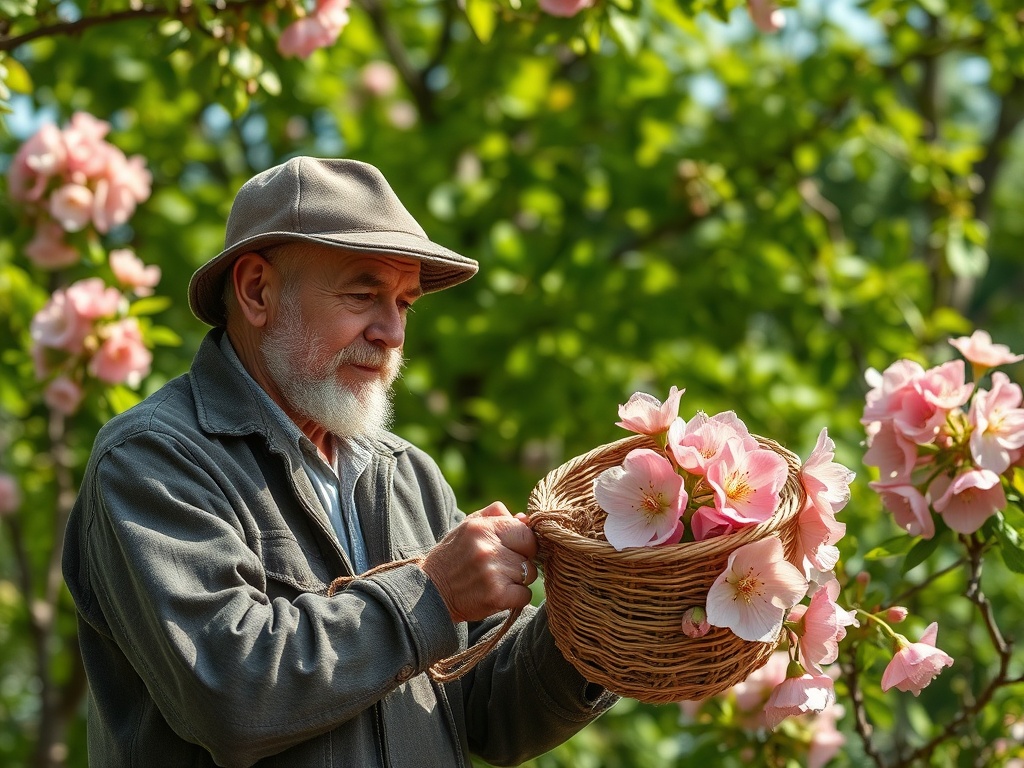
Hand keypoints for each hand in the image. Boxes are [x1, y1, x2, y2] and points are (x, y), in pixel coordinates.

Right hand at [421, 502, 537, 623]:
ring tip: (496, 580)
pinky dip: (516, 598)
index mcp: (481, 527)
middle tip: (504, 566)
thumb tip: (525, 519)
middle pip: (530, 553)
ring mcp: (492, 573)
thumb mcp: (467, 527)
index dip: (523, 542)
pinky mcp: (496, 596)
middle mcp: (487, 548)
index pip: (525, 531)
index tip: (513, 549)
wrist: (429, 593)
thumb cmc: (453, 557)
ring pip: (529, 574)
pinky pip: (525, 595)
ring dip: (518, 580)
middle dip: (522, 560)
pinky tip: (498, 594)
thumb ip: (495, 515)